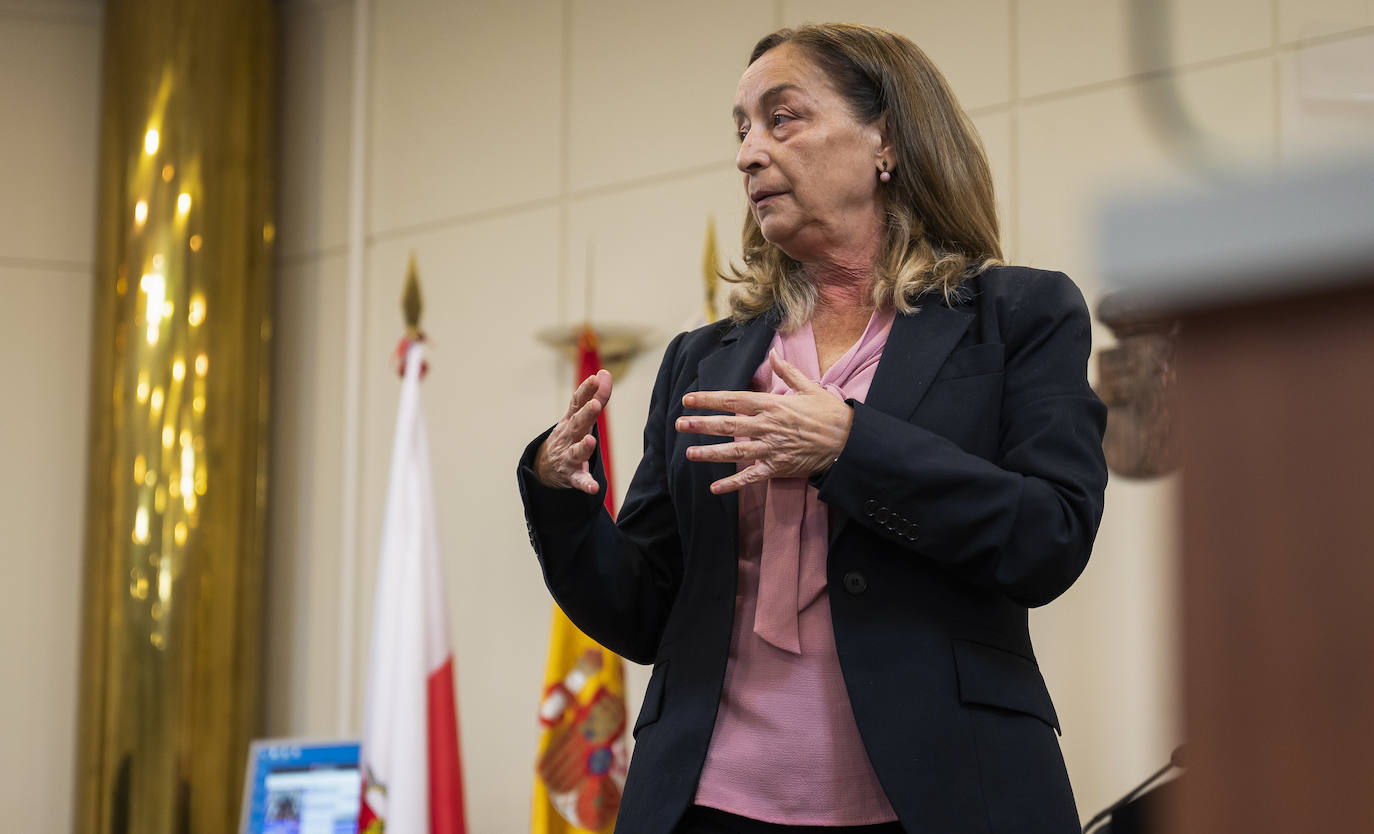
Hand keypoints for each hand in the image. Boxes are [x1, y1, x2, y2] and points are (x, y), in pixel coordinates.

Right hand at [535, 369, 612, 493]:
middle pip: (577, 424)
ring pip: (576, 452)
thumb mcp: (578, 416)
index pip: (577, 403)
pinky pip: (579, 481)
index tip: (596, 378)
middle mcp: (569, 436)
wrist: (545, 467)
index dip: (586, 390)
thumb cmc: (569, 435)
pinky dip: (585, 484)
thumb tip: (604, 373)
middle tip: (595, 405)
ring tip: (591, 441)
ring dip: (583, 447)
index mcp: (572, 420)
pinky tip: (593, 487)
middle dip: (586, 414)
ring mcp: (568, 456)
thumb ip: (594, 396)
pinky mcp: (571, 476)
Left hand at [676, 349, 852, 493]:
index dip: (709, 400)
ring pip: (735, 451)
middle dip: (702, 425)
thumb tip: (773, 353)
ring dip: (710, 453)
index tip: (688, 399)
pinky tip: (715, 488)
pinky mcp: (778, 468)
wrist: (848, 441)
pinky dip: (733, 484)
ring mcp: (771, 449)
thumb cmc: (829, 413)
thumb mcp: (809, 387)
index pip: (733, 400)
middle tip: (680, 424)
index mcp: (772, 405)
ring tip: (689, 453)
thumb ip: (786, 372)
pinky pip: (751, 477)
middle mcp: (767, 426)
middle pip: (728, 425)